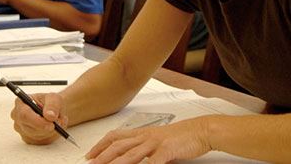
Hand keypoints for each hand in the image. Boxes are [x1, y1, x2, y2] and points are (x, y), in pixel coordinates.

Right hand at [10, 92, 68, 144]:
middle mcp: (17, 117)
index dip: (38, 121)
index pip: (24, 115)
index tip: (51, 124)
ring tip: (60, 121)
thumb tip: (50, 116)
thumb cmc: (51, 102)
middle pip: (29, 128)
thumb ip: (52, 105)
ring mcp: (21, 129)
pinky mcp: (28, 139)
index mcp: (20, 103)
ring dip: (52, 131)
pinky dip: (52, 136)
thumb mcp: (54, 97)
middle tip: (60, 122)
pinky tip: (56, 127)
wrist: (53, 110)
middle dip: (47, 127)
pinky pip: (41, 141)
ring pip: (37, 136)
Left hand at [86, 117, 210, 163]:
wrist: (200, 130)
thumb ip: (145, 150)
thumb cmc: (180, 136)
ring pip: (131, 154)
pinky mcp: (167, 150)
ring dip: (116, 163)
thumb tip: (135, 160)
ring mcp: (156, 143)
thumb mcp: (158, 141)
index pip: (116, 136)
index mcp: (142, 133)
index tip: (90, 155)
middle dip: (102, 156)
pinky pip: (153, 161)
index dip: (101, 145)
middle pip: (119, 146)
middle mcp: (146, 136)